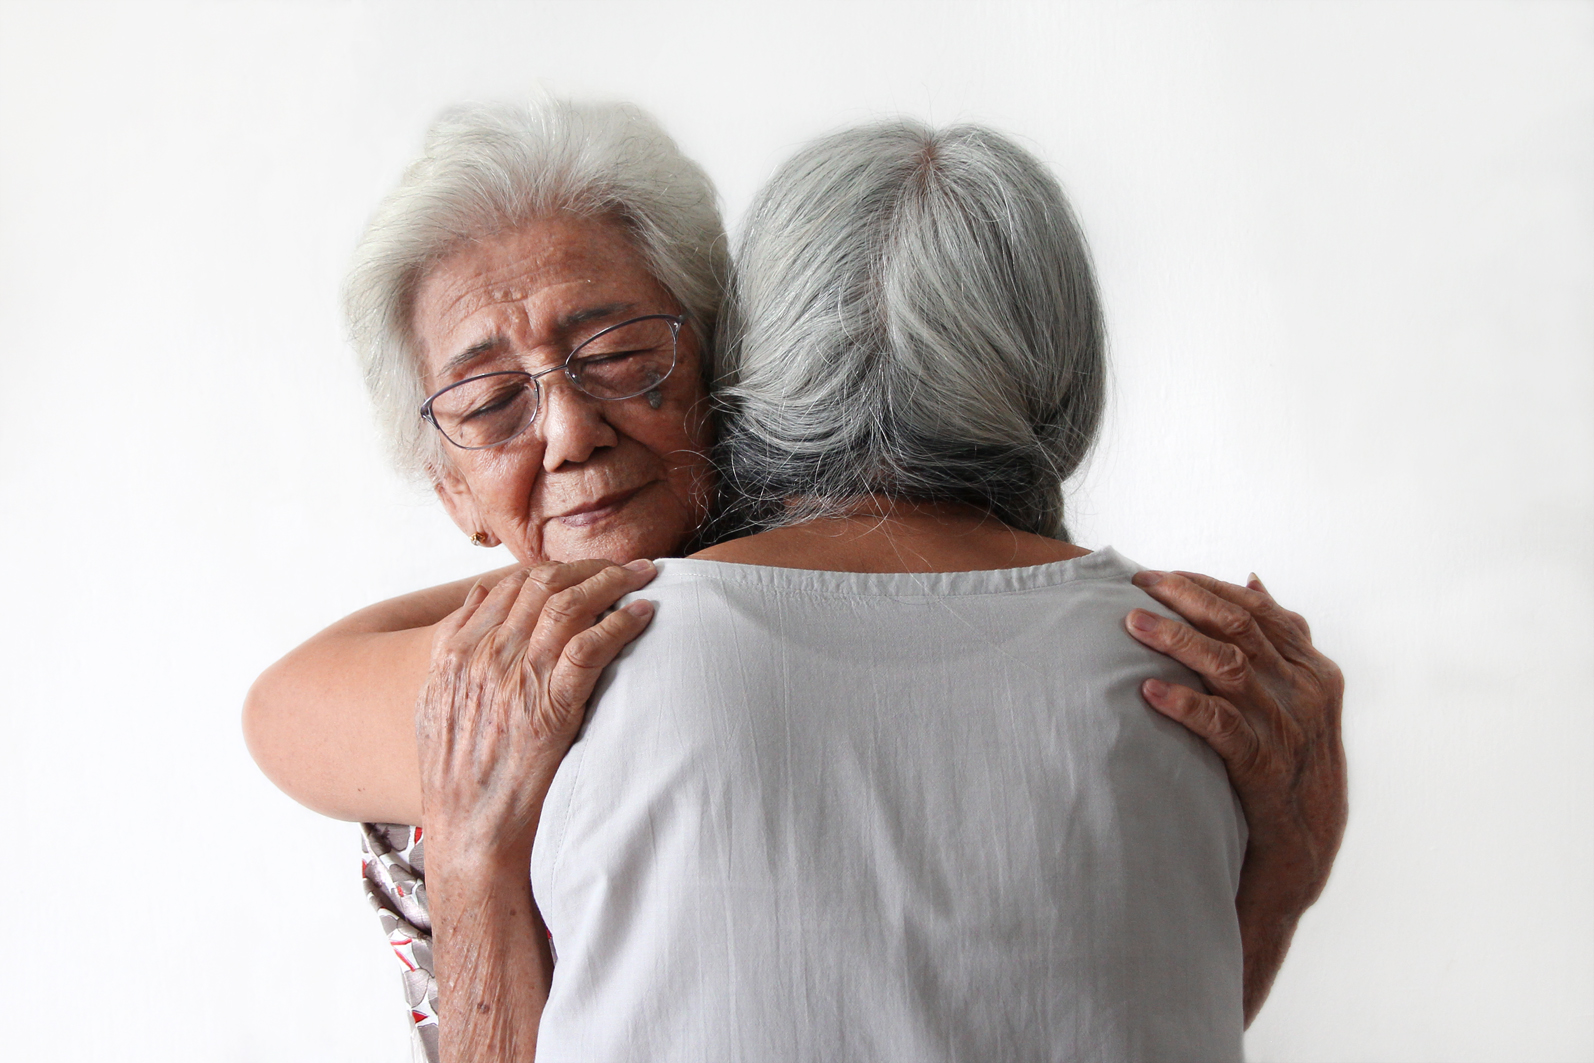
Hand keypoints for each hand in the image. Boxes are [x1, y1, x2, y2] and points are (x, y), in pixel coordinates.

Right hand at [416, 559, 656, 865]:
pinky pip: (592, 646)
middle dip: (590, 567)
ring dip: (613, 581)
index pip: (512, 585)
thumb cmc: (457, 776)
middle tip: (624, 566)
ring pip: (570, 605)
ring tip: (643, 577)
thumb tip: (480, 595)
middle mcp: (485, 656)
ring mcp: (518, 679)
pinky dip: (622, 623)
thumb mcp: (436, 702)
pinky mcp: (551, 706)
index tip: (584, 570)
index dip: (555, 570)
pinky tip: (644, 615)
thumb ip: (454, 646)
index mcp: (457, 651)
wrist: (469, 832)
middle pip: (544, 584)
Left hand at [1124, 569, 1345, 1021]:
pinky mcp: (1265, 769)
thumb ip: (1277, 641)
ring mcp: (1290, 730)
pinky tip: (1150, 692)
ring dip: (1176, 642)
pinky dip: (1186, 706)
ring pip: (1229, 667)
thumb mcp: (1294, 698)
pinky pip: (1222, 727)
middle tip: (1135, 586)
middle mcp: (1307, 691)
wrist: (1300, 856)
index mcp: (1314, 669)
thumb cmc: (1289, 768)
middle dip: (1184, 599)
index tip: (1155, 574)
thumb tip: (1253, 578)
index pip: (1255, 608)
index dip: (1203, 586)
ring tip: (1130, 625)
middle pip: (1240, 627)